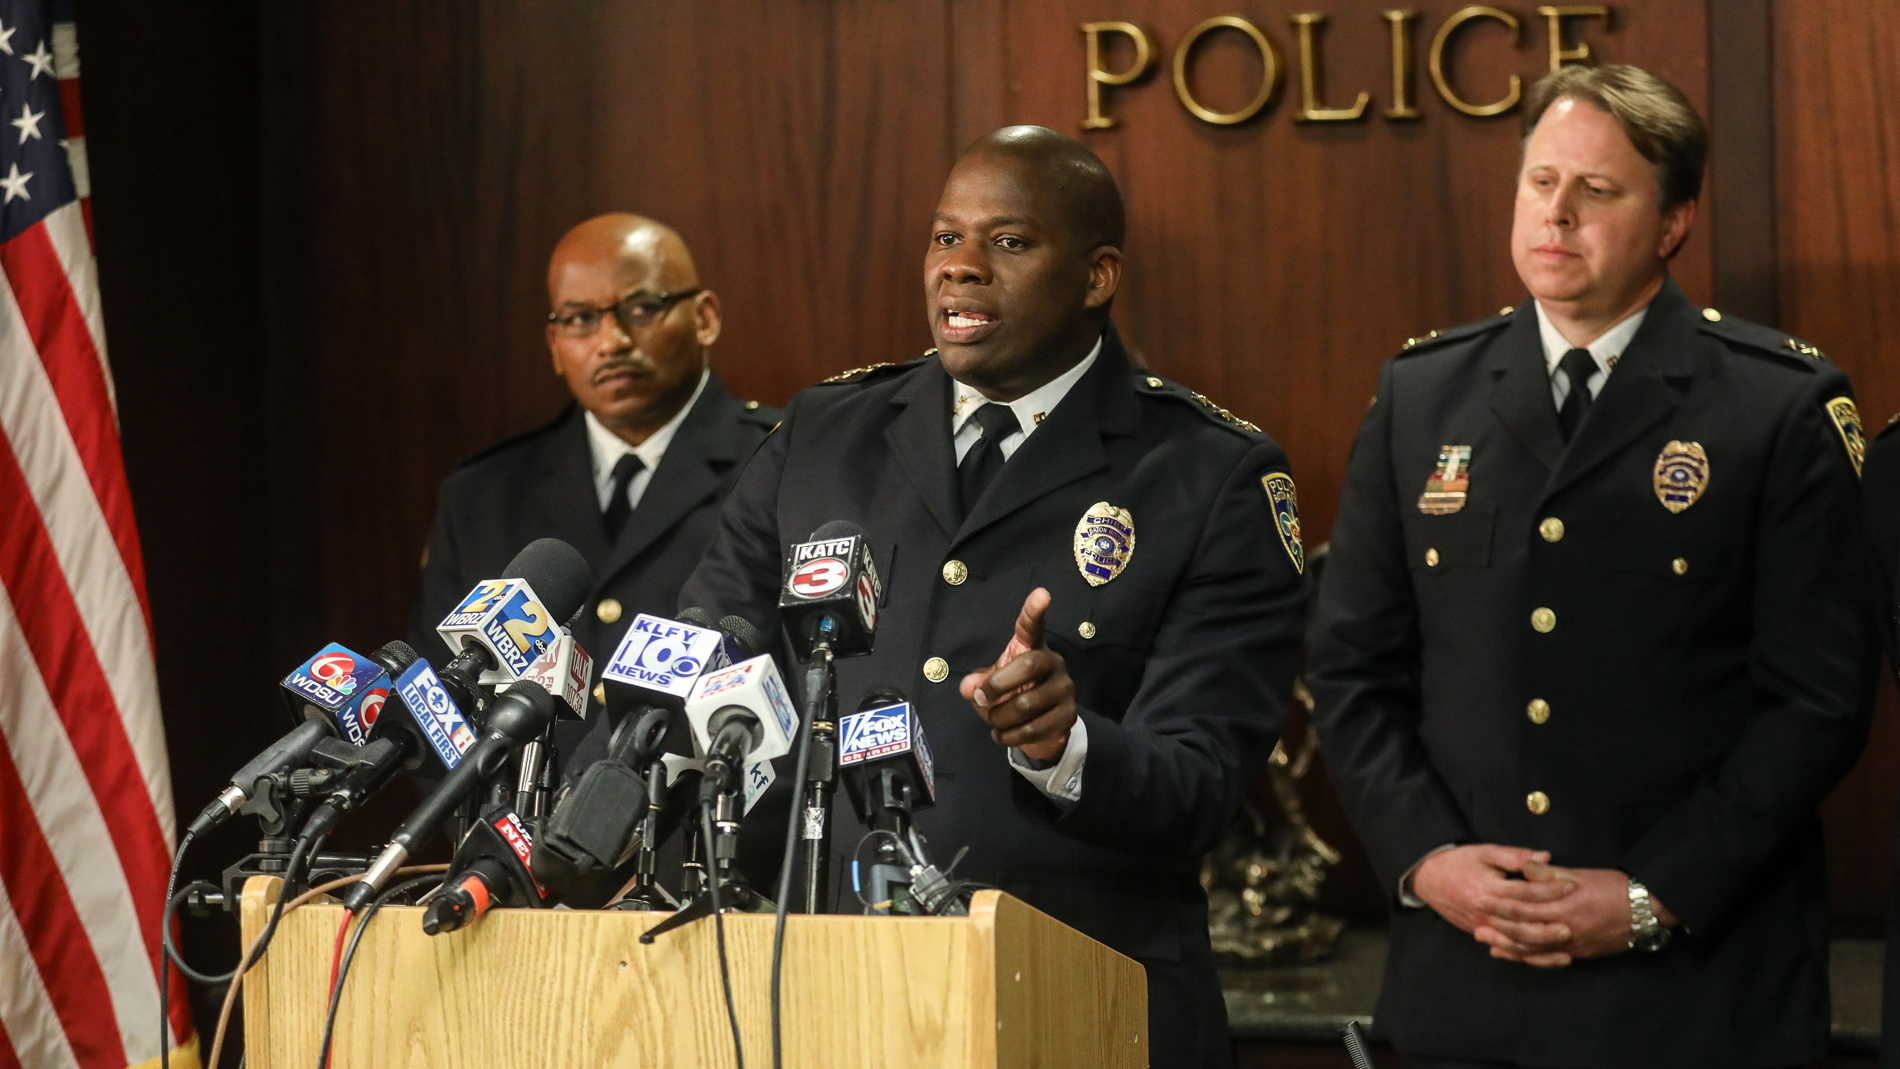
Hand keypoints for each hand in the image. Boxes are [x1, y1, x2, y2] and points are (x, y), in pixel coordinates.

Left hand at [958, 587, 1076, 762]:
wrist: (1040, 727)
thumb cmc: (1012, 694)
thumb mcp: (990, 686)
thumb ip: (977, 683)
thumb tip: (969, 688)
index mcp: (1032, 648)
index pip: (1032, 626)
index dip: (1034, 610)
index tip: (1041, 594)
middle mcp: (1054, 663)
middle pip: (1028, 666)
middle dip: (998, 685)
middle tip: (980, 699)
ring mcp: (1065, 689)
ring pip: (1028, 704)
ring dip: (1000, 718)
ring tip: (994, 722)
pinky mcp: (1069, 715)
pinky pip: (1035, 728)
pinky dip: (1011, 736)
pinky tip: (1003, 735)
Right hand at [1412, 845, 1577, 966]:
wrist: (1429, 878)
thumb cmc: (1460, 862)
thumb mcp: (1486, 852)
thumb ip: (1515, 856)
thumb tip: (1544, 857)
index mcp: (1488, 888)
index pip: (1524, 892)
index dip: (1549, 889)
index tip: (1571, 886)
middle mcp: (1486, 912)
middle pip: (1520, 924)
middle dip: (1546, 927)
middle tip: (1570, 927)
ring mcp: (1483, 926)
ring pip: (1514, 942)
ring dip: (1540, 947)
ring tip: (1564, 947)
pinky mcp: (1481, 934)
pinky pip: (1506, 948)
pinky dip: (1526, 955)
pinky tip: (1544, 956)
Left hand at [1475, 862, 1673, 964]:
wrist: (1648, 912)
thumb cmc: (1616, 888)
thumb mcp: (1582, 874)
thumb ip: (1550, 874)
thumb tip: (1525, 866)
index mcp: (1564, 904)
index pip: (1524, 904)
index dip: (1500, 901)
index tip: (1480, 896)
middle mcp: (1565, 928)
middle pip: (1523, 929)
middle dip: (1498, 926)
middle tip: (1475, 923)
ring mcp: (1571, 944)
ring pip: (1533, 948)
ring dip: (1508, 945)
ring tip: (1486, 941)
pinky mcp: (1579, 953)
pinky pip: (1547, 958)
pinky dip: (1528, 957)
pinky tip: (1512, 955)